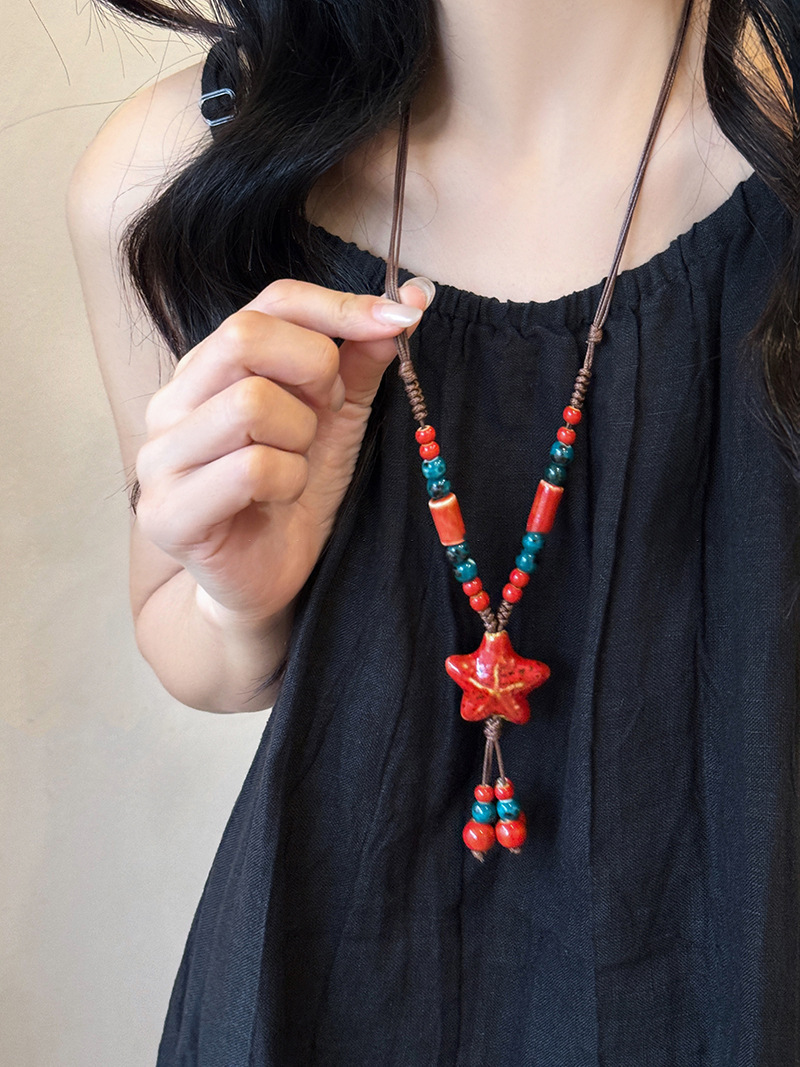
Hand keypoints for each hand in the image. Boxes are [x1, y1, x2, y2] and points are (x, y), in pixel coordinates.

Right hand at [134, 277, 433, 628]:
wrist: (266, 580)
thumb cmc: (293, 493)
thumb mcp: (337, 419)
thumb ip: (359, 361)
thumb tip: (409, 300)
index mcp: (208, 367)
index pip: (270, 301)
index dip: (339, 307)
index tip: (400, 321)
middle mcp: (172, 401)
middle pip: (245, 337)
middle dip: (314, 372)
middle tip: (327, 413)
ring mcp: (160, 456)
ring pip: (250, 405)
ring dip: (300, 438)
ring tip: (296, 465)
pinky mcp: (167, 511)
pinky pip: (250, 468)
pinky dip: (288, 482)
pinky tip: (280, 499)